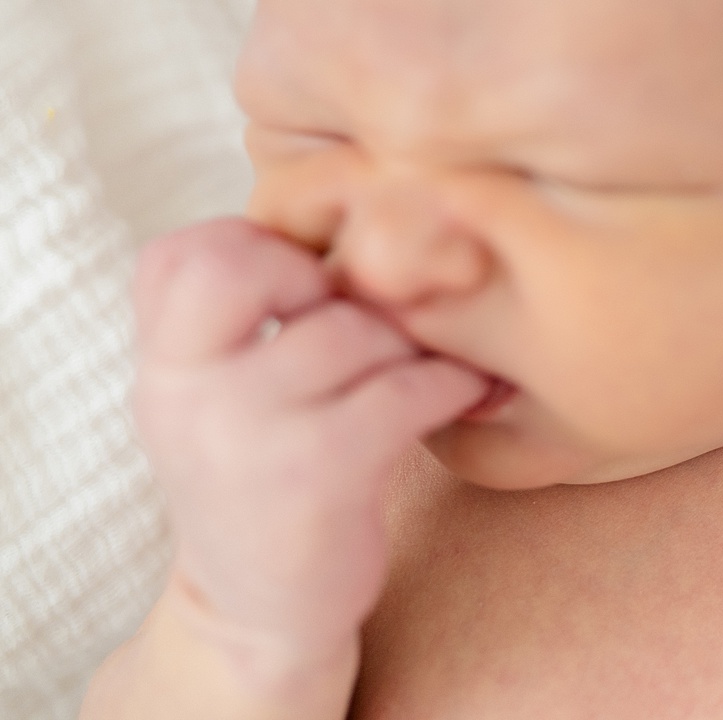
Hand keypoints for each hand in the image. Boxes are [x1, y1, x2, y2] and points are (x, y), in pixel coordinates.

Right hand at [131, 219, 484, 691]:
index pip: (184, 253)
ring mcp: (246, 435)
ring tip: (423, 367)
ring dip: (407, 340)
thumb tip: (368, 209)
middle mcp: (186, 393)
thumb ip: (251, 311)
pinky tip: (461, 393)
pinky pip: (405, 387)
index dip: (259, 246)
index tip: (307, 287)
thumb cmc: (265, 470)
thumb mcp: (224, 389)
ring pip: (351, 328)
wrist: (261, 609)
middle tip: (370, 322)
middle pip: (254, 266)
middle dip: (331, 281)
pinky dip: (450, 383)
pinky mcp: (318, 476)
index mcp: (164, 364)